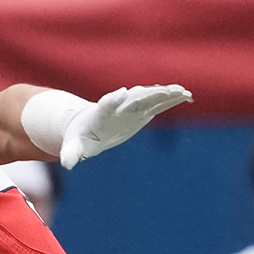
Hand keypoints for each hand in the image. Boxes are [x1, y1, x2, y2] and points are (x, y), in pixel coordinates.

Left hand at [60, 85, 191, 167]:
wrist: (88, 125)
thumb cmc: (79, 137)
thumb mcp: (73, 146)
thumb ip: (71, 153)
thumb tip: (67, 164)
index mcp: (101, 114)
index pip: (107, 104)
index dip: (114, 99)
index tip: (123, 92)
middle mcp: (119, 106)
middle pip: (134, 98)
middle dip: (148, 94)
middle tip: (164, 90)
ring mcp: (132, 107)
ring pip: (150, 98)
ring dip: (166, 94)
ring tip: (182, 91)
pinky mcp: (142, 111)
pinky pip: (158, 104)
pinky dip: (172, 100)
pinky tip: (187, 96)